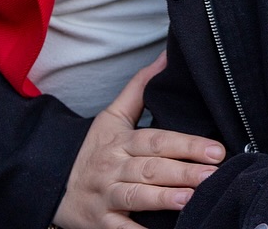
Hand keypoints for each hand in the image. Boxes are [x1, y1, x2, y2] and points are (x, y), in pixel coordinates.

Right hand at [53, 52, 224, 228]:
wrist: (51, 182)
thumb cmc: (92, 150)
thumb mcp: (111, 116)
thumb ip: (140, 87)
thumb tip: (166, 56)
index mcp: (121, 142)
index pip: (157, 141)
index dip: (187, 144)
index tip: (216, 150)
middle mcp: (113, 168)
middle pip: (151, 169)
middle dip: (184, 171)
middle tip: (214, 174)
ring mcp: (106, 197)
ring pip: (136, 197)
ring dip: (164, 198)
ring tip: (192, 198)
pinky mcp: (101, 224)